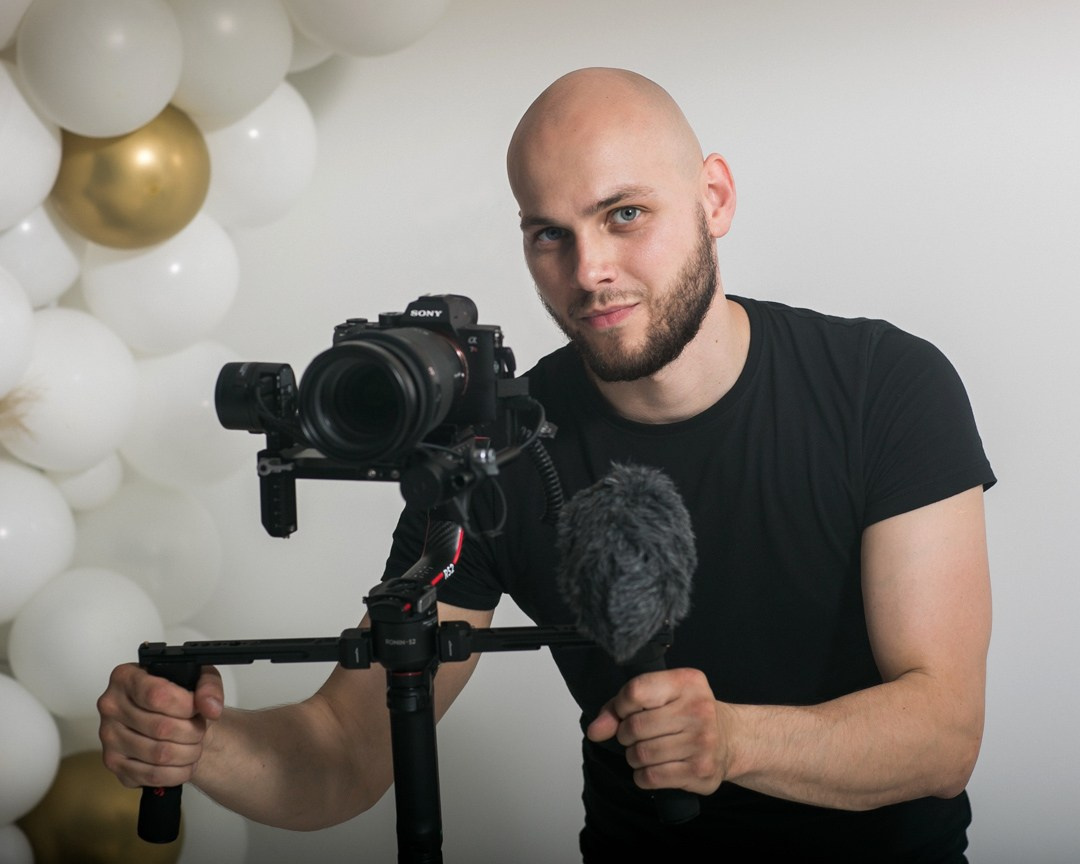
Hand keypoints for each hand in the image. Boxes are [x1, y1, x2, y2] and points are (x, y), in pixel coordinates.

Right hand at [98, 663, 223, 789]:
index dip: (186, 706)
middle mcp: (111, 706)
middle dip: (192, 732)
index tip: (198, 709)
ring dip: (188, 753)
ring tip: (195, 745)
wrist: (167, 717)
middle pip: (161, 728)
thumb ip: (208, 686)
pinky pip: (151, 775)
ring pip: (159, 754)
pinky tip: (185, 763)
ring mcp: (109, 736)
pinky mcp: (113, 763)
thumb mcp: (198, 677)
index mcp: (126, 677)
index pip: (157, 695)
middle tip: (200, 729)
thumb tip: (211, 707)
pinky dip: (177, 773)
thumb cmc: (177, 695)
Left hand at [586, 667, 728, 795]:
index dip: (620, 706)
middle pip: (635, 727)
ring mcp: (702, 741)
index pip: (635, 692)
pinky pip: (651, 777)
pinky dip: (642, 776)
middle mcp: (698, 709)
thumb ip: (621, 707)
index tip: (625, 713)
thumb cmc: (686, 714)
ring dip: (634, 757)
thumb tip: (595, 731)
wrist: (730, 739)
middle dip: (626, 735)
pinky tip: (652, 768)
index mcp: (687, 682)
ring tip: (645, 751)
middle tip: (636, 736)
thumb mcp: (659, 697)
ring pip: (641, 754)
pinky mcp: (701, 770)